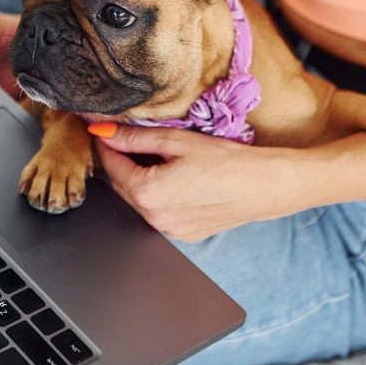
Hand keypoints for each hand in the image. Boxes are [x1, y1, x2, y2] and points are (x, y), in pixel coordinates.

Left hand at [91, 123, 288, 241]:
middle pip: (121, 184)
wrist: (262, 186)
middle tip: (125, 138)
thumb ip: (135, 137)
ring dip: (136, 179)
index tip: (102, 129)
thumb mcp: (176, 141)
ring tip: (151, 156)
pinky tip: (171, 178)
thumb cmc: (225, 161)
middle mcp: (152, 217)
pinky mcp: (182, 235)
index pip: (111, 165)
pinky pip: (157, 212)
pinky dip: (155, 195)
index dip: (105, 144)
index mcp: (147, 192)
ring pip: (138, 200)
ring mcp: (167, 230)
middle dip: (119, 161)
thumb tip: (104, 131)